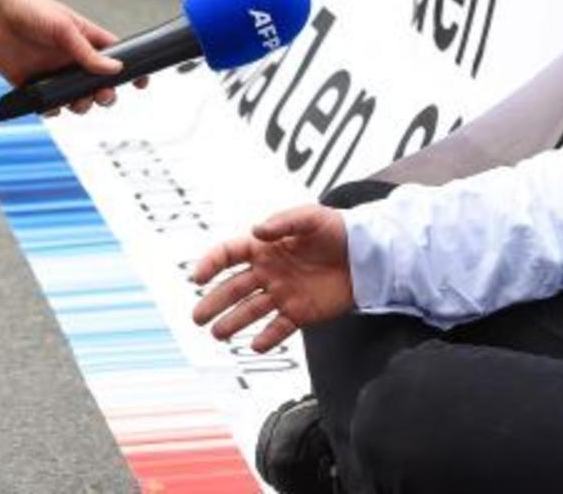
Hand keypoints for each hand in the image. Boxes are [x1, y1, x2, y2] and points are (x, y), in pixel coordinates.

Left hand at [0, 0, 123, 113]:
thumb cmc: (29, 9)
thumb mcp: (63, 27)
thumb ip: (87, 51)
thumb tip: (115, 69)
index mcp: (84, 38)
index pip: (114, 55)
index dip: (129, 69)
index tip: (141, 82)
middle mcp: (71, 57)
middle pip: (98, 83)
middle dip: (105, 94)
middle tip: (101, 95)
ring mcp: (51, 72)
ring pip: (76, 98)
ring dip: (81, 105)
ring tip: (76, 101)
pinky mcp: (30, 84)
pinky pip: (48, 105)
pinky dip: (52, 110)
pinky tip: (50, 104)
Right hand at [190, 204, 353, 351]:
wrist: (366, 254)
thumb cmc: (337, 229)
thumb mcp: (311, 216)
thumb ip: (283, 222)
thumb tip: (256, 230)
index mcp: (265, 247)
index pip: (229, 254)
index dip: (211, 264)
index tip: (197, 277)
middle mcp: (268, 272)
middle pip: (233, 288)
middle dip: (213, 302)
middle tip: (197, 317)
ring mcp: (282, 294)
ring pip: (250, 311)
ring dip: (232, 322)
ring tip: (217, 334)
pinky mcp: (300, 313)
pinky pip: (279, 328)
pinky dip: (267, 338)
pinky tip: (255, 346)